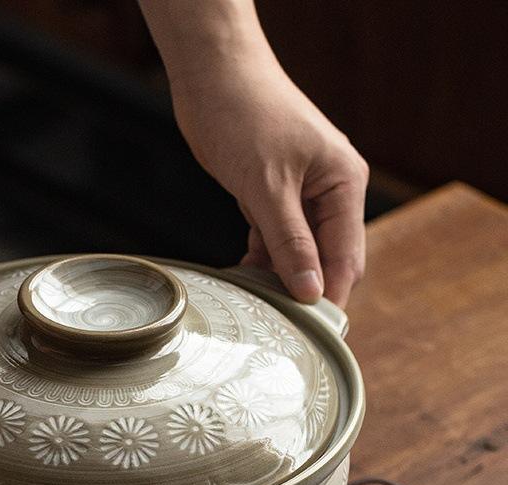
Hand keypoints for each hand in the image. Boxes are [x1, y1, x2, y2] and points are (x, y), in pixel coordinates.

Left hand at [171, 58, 367, 306]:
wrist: (213, 78)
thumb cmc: (246, 116)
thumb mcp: (268, 186)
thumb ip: (289, 241)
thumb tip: (310, 290)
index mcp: (344, 184)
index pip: (346, 255)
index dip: (330, 294)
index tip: (312, 330)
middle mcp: (329, 192)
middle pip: (325, 257)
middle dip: (306, 290)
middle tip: (281, 325)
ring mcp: (300, 195)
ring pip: (296, 252)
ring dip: (279, 278)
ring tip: (259, 308)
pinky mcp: (271, 196)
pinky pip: (273, 239)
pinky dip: (261, 260)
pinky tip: (246, 280)